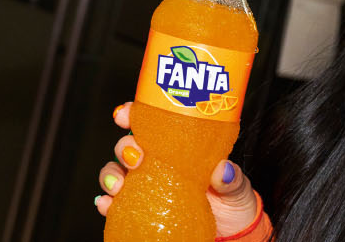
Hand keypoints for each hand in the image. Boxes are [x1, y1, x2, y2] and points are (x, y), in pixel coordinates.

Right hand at [95, 103, 260, 235]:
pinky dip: (107, 202)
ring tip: (118, 185)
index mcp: (180, 147)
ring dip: (111, 174)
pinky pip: (116, 203)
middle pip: (129, 146)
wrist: (230, 231)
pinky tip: (108, 204)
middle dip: (124, 147)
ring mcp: (148, 185)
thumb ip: (231, 178)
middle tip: (135, 156)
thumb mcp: (237, 185)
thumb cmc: (233, 200)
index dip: (134, 114)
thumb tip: (223, 170)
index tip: (125, 114)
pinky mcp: (141, 209)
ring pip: (116, 172)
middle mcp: (159, 163)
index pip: (152, 123)